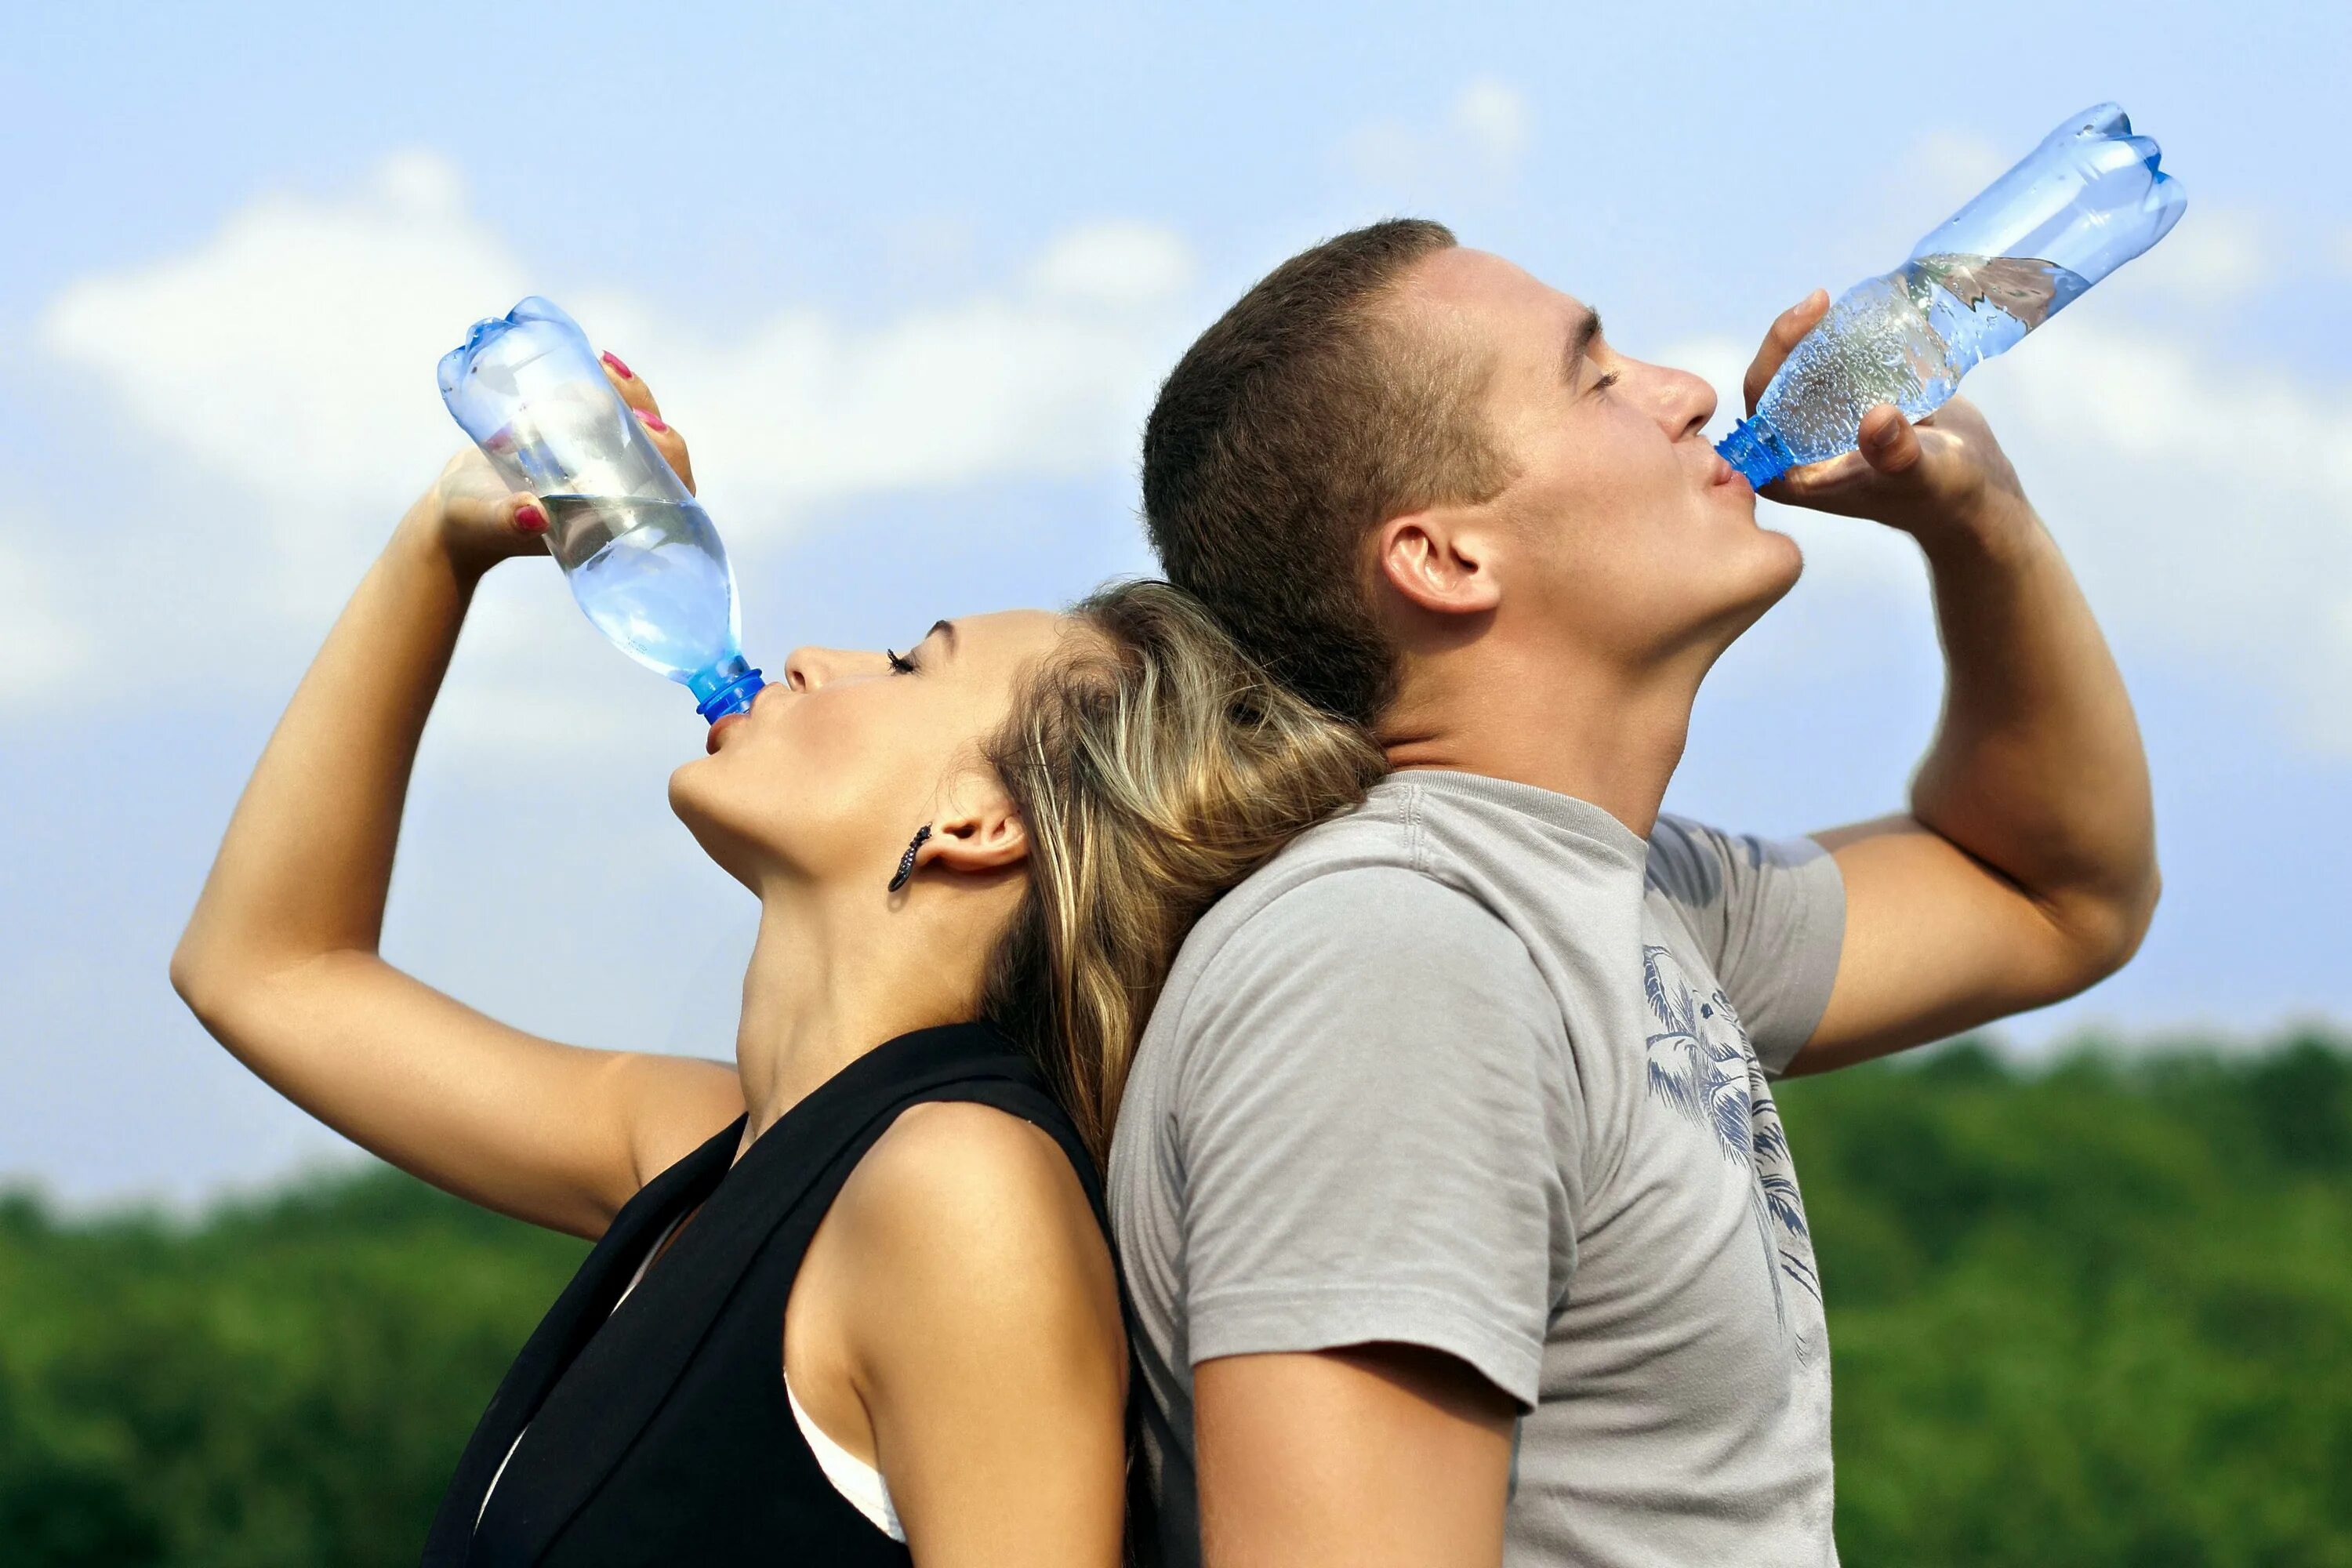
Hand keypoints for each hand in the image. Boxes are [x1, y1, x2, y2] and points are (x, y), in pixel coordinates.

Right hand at [400, 351, 698, 574]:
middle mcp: (613, 493)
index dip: (670, 458)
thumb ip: (508, 522)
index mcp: (610, 520)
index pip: (665, 494)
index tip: (649, 425)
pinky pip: (606, 413)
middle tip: (616, 377)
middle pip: (656, 451)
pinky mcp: (576, 442)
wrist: (456, 510)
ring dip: (627, 394)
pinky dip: (605, 388)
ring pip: (633, 426)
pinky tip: (596, 362)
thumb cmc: (473, 526)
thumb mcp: (488, 522)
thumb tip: (532, 515)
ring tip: (604, 364)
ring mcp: (597, 467)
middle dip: (646, 410)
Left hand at [1742, 290, 2029, 539]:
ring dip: (1818, 335)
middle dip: (1794, 336)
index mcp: (1790, 474)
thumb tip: (1877, 418)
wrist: (1975, 491)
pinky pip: (1834, 366)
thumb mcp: (1921, 475)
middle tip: (1821, 299)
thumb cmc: (1943, 496)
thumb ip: (1896, 454)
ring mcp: (1822, 427)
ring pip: (1804, 369)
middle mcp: (1797, 449)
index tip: (1807, 315)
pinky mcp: (1850, 407)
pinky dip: (1845, 341)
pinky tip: (1862, 314)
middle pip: (1776, 380)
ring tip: (1840, 304)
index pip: (1760, 406)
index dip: (1774, 356)